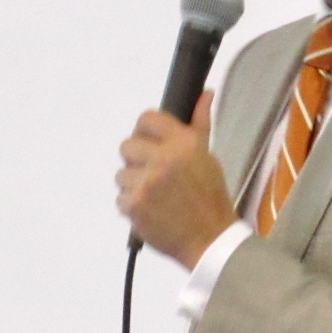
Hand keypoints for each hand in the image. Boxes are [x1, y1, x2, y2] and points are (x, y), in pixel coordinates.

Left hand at [116, 92, 237, 267]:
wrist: (210, 239)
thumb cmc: (210, 197)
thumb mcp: (207, 157)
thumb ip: (199, 125)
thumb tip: (205, 93)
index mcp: (183, 143)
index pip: (146, 119)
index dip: (145, 132)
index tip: (151, 144)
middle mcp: (163, 158)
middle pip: (127, 146)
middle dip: (136, 161)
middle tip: (153, 175)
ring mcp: (146, 182)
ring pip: (121, 174)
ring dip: (134, 185)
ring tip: (155, 197)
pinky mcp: (133, 204)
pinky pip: (121, 197)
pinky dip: (132, 206)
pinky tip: (151, 211)